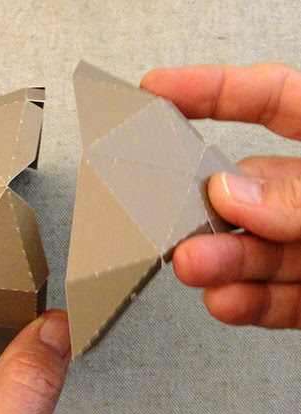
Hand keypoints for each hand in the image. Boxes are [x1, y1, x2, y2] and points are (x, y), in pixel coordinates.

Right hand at [141, 63, 300, 327]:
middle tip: (170, 216)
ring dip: (218, 261)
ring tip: (193, 265)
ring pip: (254, 249)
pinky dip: (248, 302)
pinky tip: (226, 300)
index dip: (211, 90)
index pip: (272, 99)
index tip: (159, 91)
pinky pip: (275, 297)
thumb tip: (235, 193)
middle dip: (203, 205)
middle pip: (247, 189)